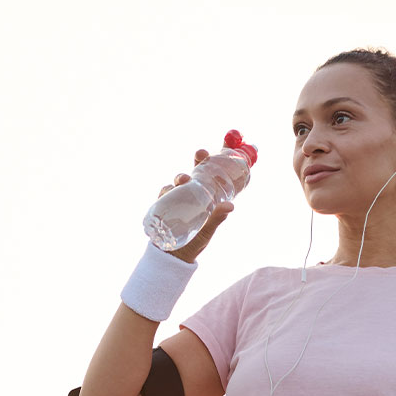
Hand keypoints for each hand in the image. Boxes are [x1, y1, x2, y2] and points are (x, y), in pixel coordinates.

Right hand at [158, 149, 234, 263]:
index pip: (216, 171)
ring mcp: (178, 196)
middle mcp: (194, 191)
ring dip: (181, 176)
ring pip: (180, 179)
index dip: (221, 154)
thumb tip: (231, 206)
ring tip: (183, 180)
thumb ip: (217, 218)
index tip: (228, 140)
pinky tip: (168, 191)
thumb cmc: (195, 241)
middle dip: (199, 157)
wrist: (173, 256)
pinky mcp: (164, 203)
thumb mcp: (207, 230)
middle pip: (197, 168)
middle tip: (201, 153)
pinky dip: (167, 190)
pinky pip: (165, 192)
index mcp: (208, 194)